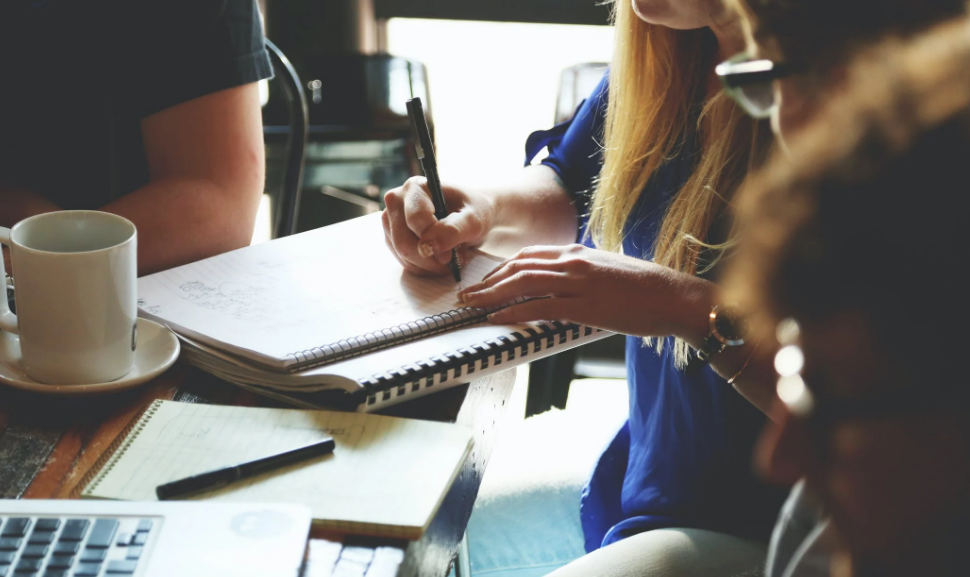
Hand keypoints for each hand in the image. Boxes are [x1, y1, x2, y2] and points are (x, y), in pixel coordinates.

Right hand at [382, 177, 493, 275]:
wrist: (470, 215)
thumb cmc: (474, 212)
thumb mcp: (474, 220)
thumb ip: (453, 230)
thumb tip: (427, 247)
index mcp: (416, 187)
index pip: (415, 220)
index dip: (434, 241)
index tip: (452, 254)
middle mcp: (397, 200)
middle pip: (404, 242)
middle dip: (430, 259)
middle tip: (452, 260)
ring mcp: (391, 219)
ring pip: (402, 255)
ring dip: (428, 265)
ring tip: (449, 258)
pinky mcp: (392, 236)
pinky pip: (403, 261)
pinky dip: (423, 267)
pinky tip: (438, 260)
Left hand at [457, 244, 714, 339]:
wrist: (674, 296)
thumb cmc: (646, 289)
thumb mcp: (608, 271)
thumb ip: (582, 274)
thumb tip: (563, 286)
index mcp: (578, 252)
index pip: (529, 256)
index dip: (502, 268)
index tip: (486, 280)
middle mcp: (574, 261)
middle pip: (518, 267)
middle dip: (488, 281)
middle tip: (467, 294)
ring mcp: (578, 282)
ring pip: (523, 283)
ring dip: (491, 295)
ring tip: (472, 305)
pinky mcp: (585, 305)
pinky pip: (540, 307)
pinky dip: (513, 312)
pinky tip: (497, 318)